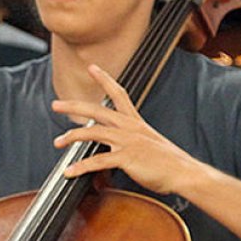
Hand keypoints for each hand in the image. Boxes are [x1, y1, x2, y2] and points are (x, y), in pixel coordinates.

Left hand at [51, 64, 201, 194]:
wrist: (185, 173)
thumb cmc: (168, 162)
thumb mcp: (147, 146)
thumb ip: (129, 144)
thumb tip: (113, 151)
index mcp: (135, 122)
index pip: (119, 94)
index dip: (104, 79)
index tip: (92, 67)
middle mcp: (130, 127)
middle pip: (97, 111)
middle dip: (74, 106)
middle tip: (56, 104)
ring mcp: (128, 141)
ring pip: (94, 133)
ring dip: (72, 137)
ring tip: (58, 142)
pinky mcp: (127, 158)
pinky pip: (98, 161)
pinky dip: (81, 167)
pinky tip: (70, 171)